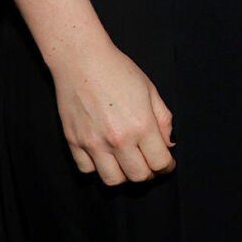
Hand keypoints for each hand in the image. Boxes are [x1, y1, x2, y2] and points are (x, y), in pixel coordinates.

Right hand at [50, 42, 176, 185]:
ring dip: (124, 176)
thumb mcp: (151, 90)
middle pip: (138, 176)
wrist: (82, 61)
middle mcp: (118, 139)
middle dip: (149, 173)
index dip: (167, 166)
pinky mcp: (74, 142)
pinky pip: (87, 170)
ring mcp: (93, 143)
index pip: (159, 162)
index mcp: (141, 125)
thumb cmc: (119, 71)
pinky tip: (105, 156)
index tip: (167, 164)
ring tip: (128, 163)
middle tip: (149, 164)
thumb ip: (163, 120)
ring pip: (112, 180)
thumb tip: (168, 145)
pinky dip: (98, 168)